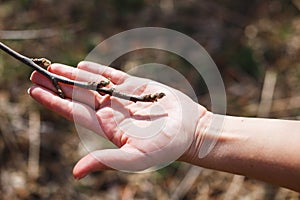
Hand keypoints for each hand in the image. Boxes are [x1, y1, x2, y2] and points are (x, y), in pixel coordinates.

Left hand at [29, 61, 205, 178]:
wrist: (190, 130)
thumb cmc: (166, 147)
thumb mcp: (136, 158)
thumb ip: (108, 162)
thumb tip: (76, 173)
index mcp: (107, 127)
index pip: (72, 112)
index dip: (53, 101)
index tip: (34, 90)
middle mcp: (110, 112)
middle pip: (77, 96)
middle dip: (56, 85)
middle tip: (34, 73)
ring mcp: (122, 98)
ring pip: (92, 84)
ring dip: (72, 75)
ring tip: (53, 66)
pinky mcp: (136, 87)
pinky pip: (112, 76)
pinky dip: (98, 70)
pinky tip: (83, 66)